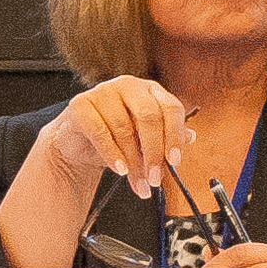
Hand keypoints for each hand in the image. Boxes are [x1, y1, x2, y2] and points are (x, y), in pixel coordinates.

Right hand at [40, 75, 195, 198]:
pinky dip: (112, 155)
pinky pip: (100, 132)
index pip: (170, 108)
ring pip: (124, 128)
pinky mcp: (80, 104)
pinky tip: (119, 169)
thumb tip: (190, 137)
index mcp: (150, 90)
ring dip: (132, 161)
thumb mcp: (143, 139)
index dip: (175, 136)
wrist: (76, 141)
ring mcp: (103, 92)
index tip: (175, 161)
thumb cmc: (114, 137)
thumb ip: (165, 137)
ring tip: (136, 181)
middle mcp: (128, 86)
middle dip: (154, 152)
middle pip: (149, 116)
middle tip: (155, 178)